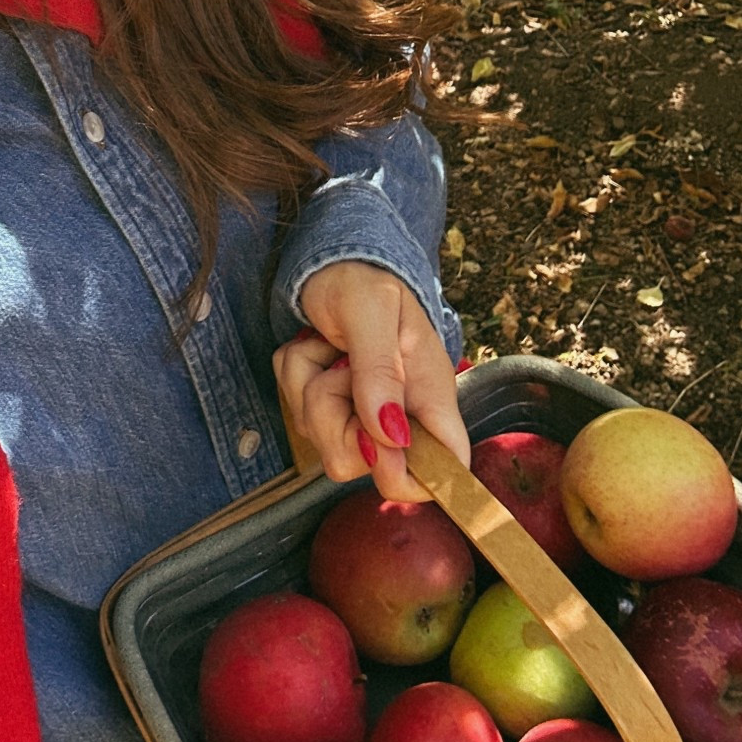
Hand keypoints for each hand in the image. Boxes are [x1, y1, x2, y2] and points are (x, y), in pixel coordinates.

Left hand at [271, 260, 470, 503]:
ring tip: (328, 349)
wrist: (333, 264)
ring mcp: (358, 417)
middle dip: (331, 415)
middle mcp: (398, 417)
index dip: (411, 477)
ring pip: (321, 440)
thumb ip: (380, 371)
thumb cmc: (363, 281)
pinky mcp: (326, 409)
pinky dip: (294, 376)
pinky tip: (313, 349)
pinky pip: (296, 414)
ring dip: (307, 387)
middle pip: (361, 464)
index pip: (447, 469)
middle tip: (340, 366)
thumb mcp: (373, 312)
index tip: (373, 440)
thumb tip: (391, 436)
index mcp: (429, 398)